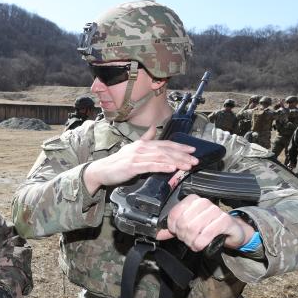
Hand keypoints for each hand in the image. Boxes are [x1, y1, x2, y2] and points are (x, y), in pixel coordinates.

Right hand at [83, 125, 197, 193]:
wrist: (101, 170)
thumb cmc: (118, 162)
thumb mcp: (132, 148)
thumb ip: (145, 138)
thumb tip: (154, 127)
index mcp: (143, 144)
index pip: (165, 144)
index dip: (180, 146)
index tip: (192, 150)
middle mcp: (141, 148)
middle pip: (166, 150)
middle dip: (182, 155)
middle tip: (195, 160)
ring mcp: (137, 157)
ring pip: (160, 158)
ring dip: (176, 161)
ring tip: (187, 166)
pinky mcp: (132, 166)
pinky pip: (150, 166)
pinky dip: (162, 166)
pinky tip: (171, 168)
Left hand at [155, 194, 254, 251]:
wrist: (232, 230)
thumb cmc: (210, 226)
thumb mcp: (189, 226)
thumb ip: (173, 229)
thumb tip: (157, 234)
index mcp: (192, 200)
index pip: (174, 213)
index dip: (172, 227)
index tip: (176, 233)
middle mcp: (203, 202)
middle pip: (183, 223)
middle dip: (183, 236)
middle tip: (187, 240)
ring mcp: (215, 210)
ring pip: (193, 229)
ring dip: (191, 241)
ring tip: (193, 244)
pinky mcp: (225, 221)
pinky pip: (206, 234)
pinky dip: (200, 243)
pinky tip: (200, 245)